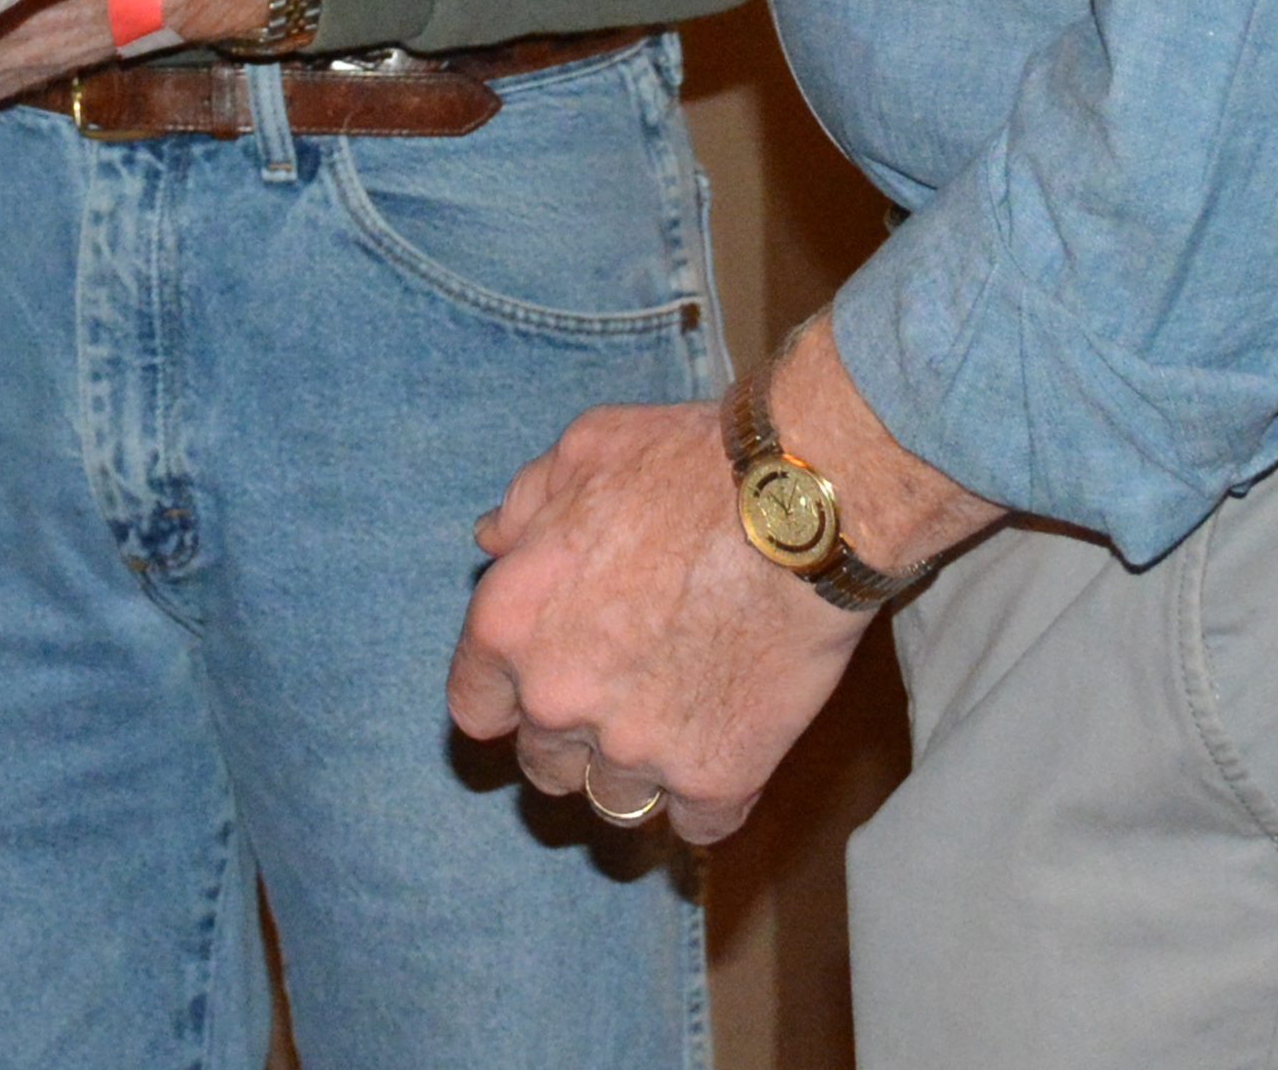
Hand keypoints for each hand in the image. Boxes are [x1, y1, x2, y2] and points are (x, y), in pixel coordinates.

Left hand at [446, 401, 872, 847]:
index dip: (510, 698)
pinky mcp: (714, 780)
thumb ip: (527, 502)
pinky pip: (695, 826)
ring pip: (614, 803)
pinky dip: (710, 798)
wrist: (803, 509)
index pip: (474, 709)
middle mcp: (556, 700)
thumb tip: (493, 539)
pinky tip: (732, 746)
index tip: (547, 683)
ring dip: (640, 772)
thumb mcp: (586, 450)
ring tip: (683, 717)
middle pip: (543, 764)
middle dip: (578, 735)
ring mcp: (633, 750)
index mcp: (507, 626)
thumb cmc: (690, 466)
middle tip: (632, 689)